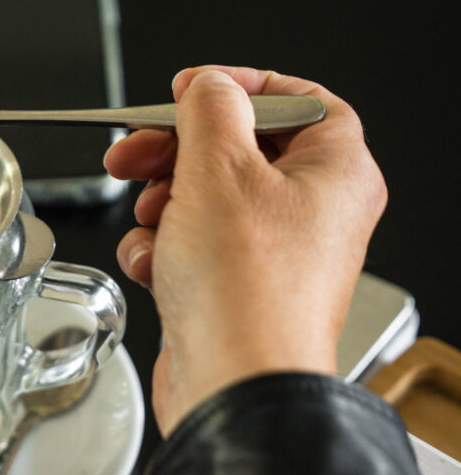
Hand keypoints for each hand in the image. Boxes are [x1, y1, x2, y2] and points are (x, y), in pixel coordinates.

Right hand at [106, 66, 386, 436]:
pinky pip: (196, 250)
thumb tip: (208, 87)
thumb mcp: (218, 169)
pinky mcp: (241, 293)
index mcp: (338, 171)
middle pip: (241, 150)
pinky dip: (164, 251)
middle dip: (178, 151)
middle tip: (135, 152)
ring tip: (149, 219)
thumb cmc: (247, 293)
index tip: (189, 91)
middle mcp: (318, 213)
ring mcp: (280, 256)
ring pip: (209, 201)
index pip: (296, 100)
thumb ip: (210, 109)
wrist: (235, 387)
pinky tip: (151, 264)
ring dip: (164, 204)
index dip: (238, 88)